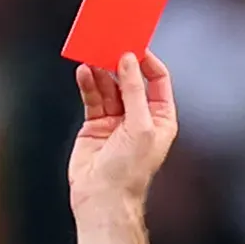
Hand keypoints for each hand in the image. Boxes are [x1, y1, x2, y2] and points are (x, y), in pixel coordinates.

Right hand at [69, 52, 178, 221]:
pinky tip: (84, 72)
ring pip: (109, 86)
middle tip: (110, 44)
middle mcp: (139, 117)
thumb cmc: (129, 171)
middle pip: (130, 79)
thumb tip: (128, 60)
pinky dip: (88, 83)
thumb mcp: (140, 125)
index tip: (134, 46)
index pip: (157, 80)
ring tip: (93, 55)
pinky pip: (92, 97)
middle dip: (120, 63)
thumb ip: (133, 90)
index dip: (147, 62)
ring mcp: (116, 120)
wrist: (103, 199)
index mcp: (160, 118)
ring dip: (102, 71)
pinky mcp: (95, 124)